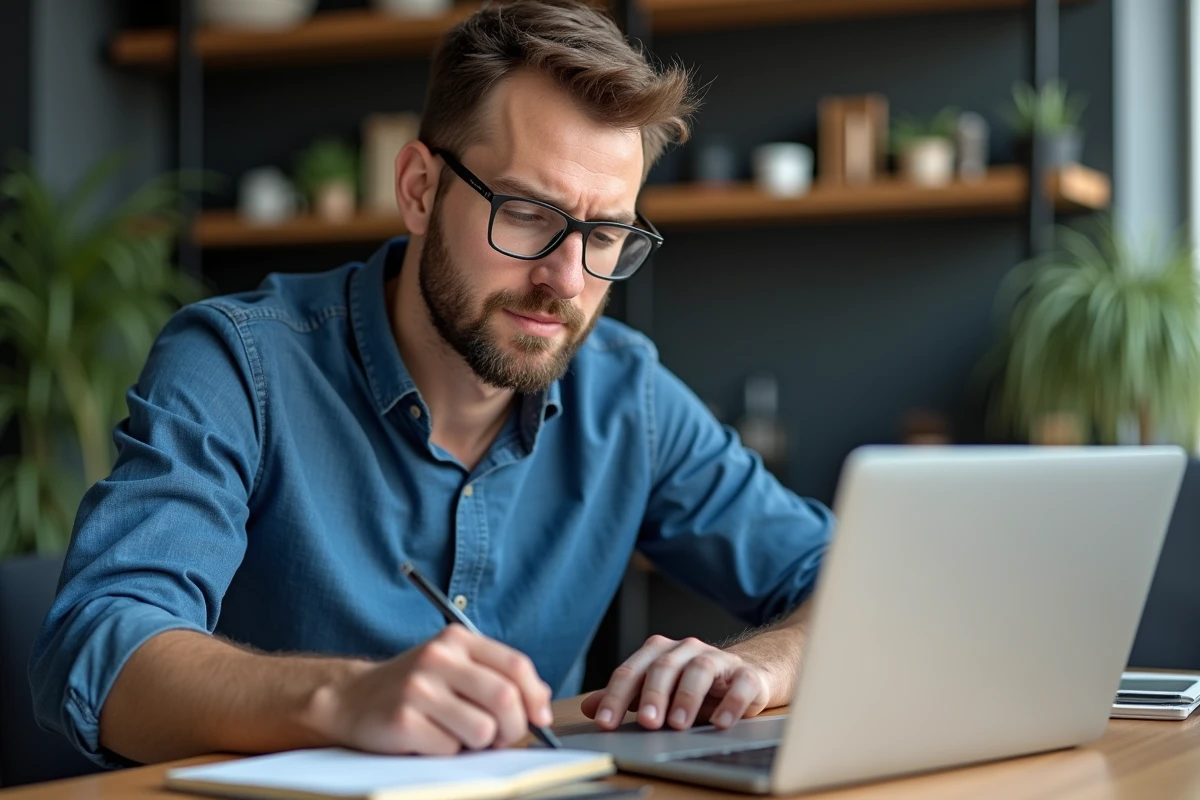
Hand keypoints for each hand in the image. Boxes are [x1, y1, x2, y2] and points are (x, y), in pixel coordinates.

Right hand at [315, 625, 552, 754]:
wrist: (351, 700)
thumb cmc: (414, 688)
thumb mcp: (454, 668)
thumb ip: (496, 676)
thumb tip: (541, 702)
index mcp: (457, 639)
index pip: (515, 665)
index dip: (535, 696)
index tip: (539, 718)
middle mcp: (438, 657)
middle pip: (505, 698)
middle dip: (513, 728)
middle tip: (501, 737)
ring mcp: (419, 688)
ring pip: (483, 729)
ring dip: (478, 743)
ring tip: (457, 734)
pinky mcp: (403, 720)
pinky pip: (450, 749)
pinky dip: (447, 752)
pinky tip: (428, 738)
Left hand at [581, 635, 769, 731]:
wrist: (743, 678)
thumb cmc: (692, 686)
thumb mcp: (656, 691)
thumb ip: (625, 698)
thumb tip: (589, 708)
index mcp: (658, 652)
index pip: (631, 671)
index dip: (616, 696)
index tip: (605, 721)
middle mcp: (685, 650)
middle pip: (664, 666)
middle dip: (652, 694)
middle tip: (646, 721)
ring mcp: (717, 659)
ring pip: (699, 670)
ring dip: (687, 696)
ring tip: (678, 723)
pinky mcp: (745, 674)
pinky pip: (740, 683)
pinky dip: (731, 703)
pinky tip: (721, 722)